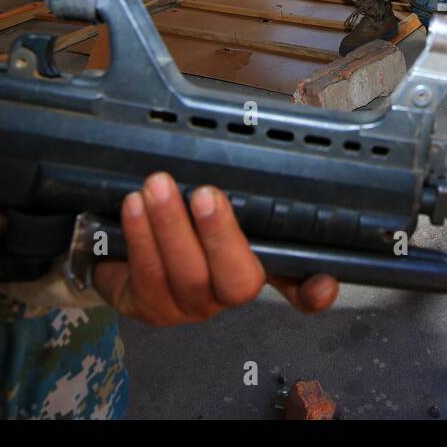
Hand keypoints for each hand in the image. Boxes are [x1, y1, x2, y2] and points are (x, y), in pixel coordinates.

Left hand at [93, 173, 338, 324]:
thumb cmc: (183, 210)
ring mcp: (189, 306)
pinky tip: (134, 206)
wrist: (125, 237)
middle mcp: (229, 293)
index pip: (301, 289)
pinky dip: (141, 238)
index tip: (321, 282)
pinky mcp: (149, 307)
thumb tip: (265, 140)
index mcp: (260, 264)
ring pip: (187, 278)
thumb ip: (244, 180)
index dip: (314, 291)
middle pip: (239, 283)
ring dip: (171, 228)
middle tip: (205, 194)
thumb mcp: (218, 191)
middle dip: (220, 236)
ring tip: (157, 186)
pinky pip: (146, 278)